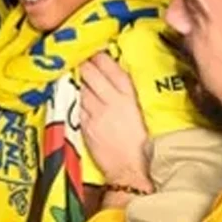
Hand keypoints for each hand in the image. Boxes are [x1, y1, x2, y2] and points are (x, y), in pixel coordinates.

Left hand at [80, 52, 151, 191]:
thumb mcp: (143, 112)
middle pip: (90, 72)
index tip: (95, 51)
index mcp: (129, 95)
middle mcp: (111, 100)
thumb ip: (130, 93)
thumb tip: (119, 78)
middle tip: (82, 59)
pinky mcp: (85, 125)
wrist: (132, 170)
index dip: (99, 56)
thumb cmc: (144, 143)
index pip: (109, 66)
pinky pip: (78, 105)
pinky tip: (80, 97)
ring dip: (80, 80)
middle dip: (84, 63)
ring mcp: (96, 112)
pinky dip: (78, 99)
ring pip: (81, 87)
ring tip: (80, 76)